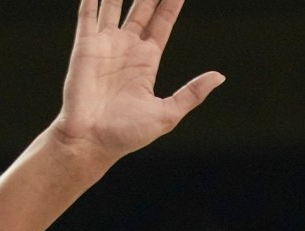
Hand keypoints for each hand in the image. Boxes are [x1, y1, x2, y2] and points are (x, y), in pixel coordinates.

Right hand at [51, 0, 224, 162]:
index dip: (172, 1)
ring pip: (114, 3)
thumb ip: (191, 93)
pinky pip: (88, 14)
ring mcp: (105, 44)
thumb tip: (219, 76)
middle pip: (142, 6)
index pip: (162, 20)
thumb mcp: (167, 114)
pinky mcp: (85, 46)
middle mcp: (126, 47)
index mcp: (146, 60)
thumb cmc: (126, 135)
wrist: (90, 143)